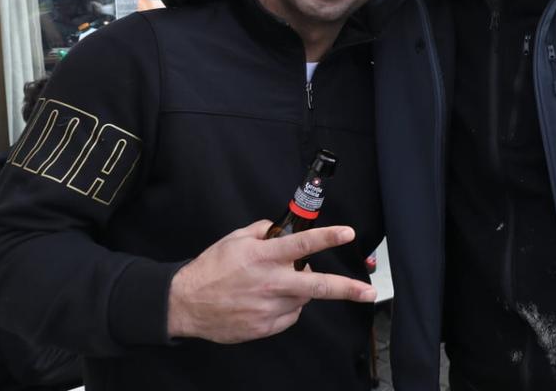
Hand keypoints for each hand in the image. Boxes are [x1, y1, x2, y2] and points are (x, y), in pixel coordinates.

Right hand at [167, 221, 376, 343]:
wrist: (186, 303)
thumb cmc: (211, 268)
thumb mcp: (235, 239)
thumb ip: (263, 231)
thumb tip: (282, 229)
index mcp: (264, 256)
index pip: (303, 244)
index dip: (329, 237)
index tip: (348, 233)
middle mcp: (270, 283)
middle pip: (317, 285)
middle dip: (347, 289)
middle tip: (369, 292)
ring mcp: (268, 308)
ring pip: (303, 298)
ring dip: (301, 289)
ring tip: (278, 283)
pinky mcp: (264, 327)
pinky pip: (289, 315)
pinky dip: (287, 306)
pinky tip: (268, 300)